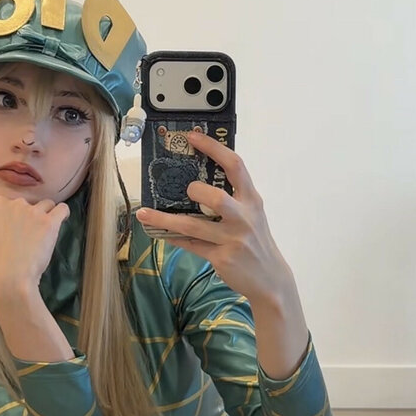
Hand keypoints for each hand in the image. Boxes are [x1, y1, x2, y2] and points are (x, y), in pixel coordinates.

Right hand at [0, 190, 69, 292]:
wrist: (10, 275)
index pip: (12, 201)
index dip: (17, 215)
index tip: (17, 229)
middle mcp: (15, 204)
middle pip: (30, 203)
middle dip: (31, 216)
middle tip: (28, 237)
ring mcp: (32, 212)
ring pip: (47, 204)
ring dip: (47, 216)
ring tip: (43, 234)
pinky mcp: (48, 222)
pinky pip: (62, 209)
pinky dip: (63, 214)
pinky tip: (61, 221)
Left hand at [135, 130, 289, 304]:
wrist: (271, 279)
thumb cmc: (256, 241)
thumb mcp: (252, 215)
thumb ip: (233, 198)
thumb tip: (198, 181)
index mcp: (252, 200)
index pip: (235, 166)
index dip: (213, 148)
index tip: (192, 137)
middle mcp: (243, 217)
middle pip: (216, 197)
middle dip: (196, 191)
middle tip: (186, 189)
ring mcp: (232, 239)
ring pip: (193, 226)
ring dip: (165, 219)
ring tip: (145, 213)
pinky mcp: (221, 258)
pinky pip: (191, 245)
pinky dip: (172, 237)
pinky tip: (158, 232)